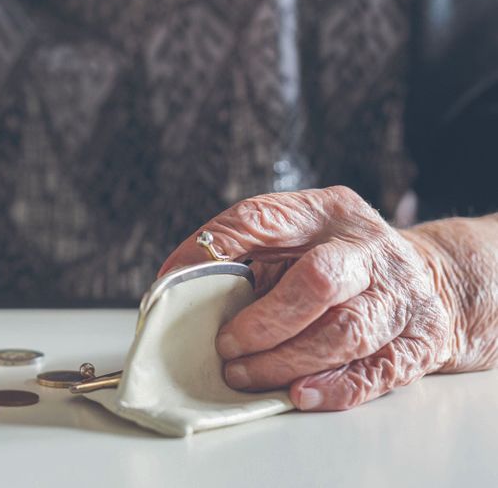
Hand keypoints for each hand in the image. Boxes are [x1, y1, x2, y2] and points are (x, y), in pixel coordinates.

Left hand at [157, 186, 455, 410]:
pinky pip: (375, 371)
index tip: (173, 280)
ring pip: (345, 332)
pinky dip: (332, 388)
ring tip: (243, 374)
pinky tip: (296, 393)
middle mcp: (368, 248)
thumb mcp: (298, 237)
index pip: (263, 217)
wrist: (431, 279)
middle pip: (318, 280)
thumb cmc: (338, 260)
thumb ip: (248, 253)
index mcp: (326, 212)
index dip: (214, 248)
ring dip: (285, 360)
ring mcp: (399, 294)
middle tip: (225, 345)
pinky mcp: (418, 340)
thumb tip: (177, 286)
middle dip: (263, 321)